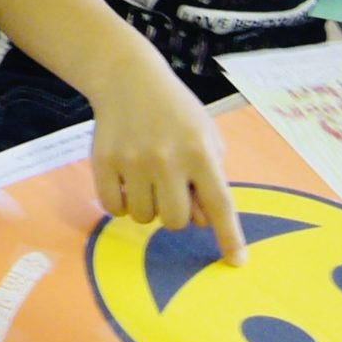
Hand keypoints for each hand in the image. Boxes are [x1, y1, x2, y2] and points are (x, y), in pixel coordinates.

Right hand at [85, 52, 245, 261]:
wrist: (128, 78)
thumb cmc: (176, 112)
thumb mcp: (206, 136)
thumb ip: (211, 177)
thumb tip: (201, 221)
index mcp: (200, 152)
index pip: (219, 204)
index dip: (230, 237)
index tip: (237, 263)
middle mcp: (168, 159)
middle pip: (176, 221)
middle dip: (176, 213)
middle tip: (170, 189)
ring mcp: (133, 161)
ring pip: (144, 218)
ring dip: (148, 207)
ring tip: (146, 177)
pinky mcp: (103, 162)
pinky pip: (114, 209)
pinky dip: (122, 203)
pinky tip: (126, 180)